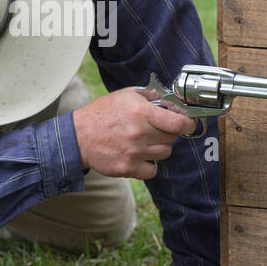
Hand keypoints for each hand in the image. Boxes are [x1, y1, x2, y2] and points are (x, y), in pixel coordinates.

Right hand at [72, 87, 195, 179]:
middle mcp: (140, 133)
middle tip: (155, 129)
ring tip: (144, 141)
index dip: (188, 123)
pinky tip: (140, 155)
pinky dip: (150, 164)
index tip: (188, 123)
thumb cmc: (102, 113)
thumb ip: (149, 95)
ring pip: (164, 153)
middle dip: (168, 133)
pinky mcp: (128, 168)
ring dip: (159, 147)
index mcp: (141, 112)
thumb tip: (170, 98)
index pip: (178, 123)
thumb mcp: (125, 95)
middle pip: (172, 138)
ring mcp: (134, 153)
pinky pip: (153, 170)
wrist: (78, 137)